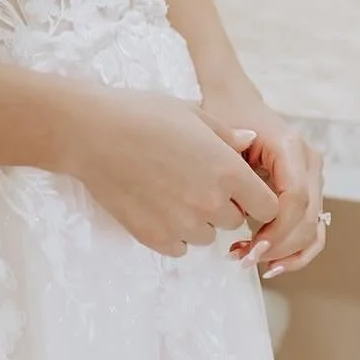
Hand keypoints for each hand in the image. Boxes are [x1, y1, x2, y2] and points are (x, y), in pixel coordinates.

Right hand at [67, 90, 278, 257]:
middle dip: (223, 206)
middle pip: (236, 221)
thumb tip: (250, 143)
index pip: (268, 206)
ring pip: (208, 236)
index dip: (256, 197)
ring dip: (197, 221)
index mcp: (227, 170)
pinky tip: (154, 205)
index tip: (238, 188)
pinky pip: (180, 247)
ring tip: (169, 190)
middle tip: (193, 181)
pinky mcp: (156, 237)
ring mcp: (183, 224)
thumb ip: (227, 134)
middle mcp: (211, 202)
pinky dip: (172, 232)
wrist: (91, 132)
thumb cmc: (141, 113)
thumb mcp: (191, 113)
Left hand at [204, 86, 327, 277]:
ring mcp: (313, 177)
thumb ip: (230, 169)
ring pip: (314, 229)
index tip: (250, 247)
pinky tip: (271, 263)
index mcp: (291, 147)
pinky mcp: (308, 190)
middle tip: (243, 259)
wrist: (235, 100)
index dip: (276, 229)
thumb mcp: (220, 136)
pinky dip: (295, 249)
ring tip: (252, 262)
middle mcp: (309, 162)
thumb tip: (240, 210)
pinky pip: (310, 227)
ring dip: (287, 253)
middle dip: (278, 246)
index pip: (295, 199)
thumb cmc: (223, 114)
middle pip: (308, 218)